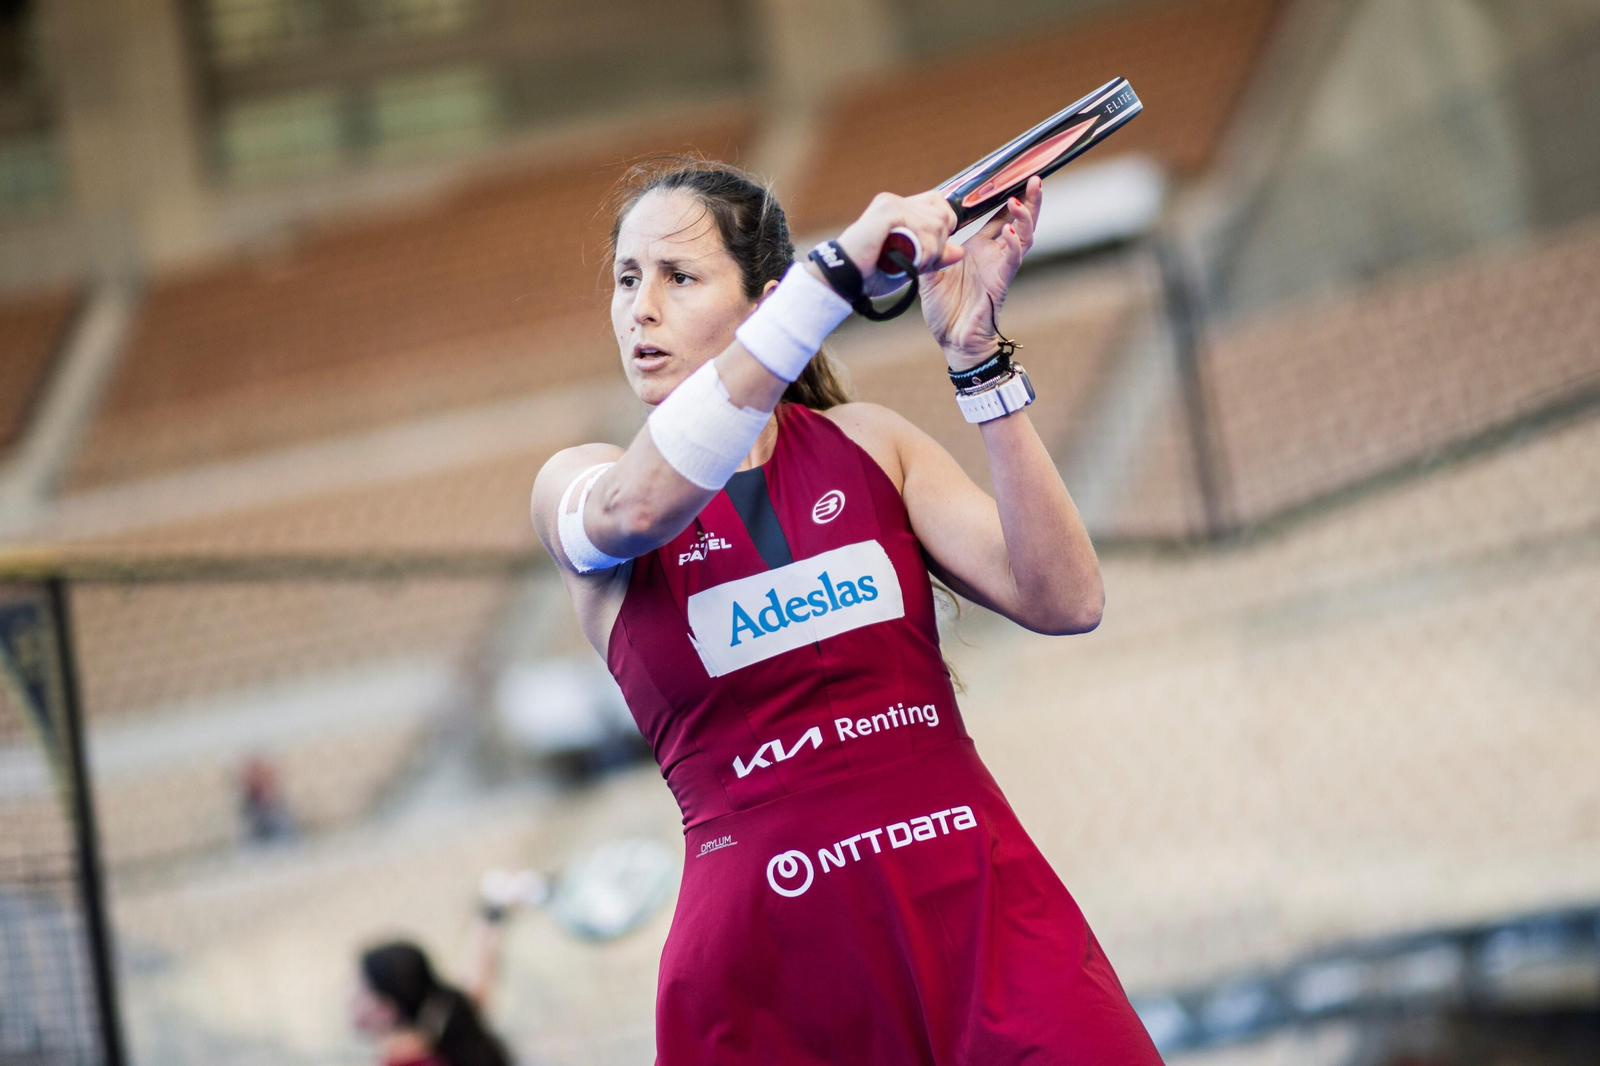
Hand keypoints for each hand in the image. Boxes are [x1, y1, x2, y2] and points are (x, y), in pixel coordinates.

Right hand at [832, 191, 963, 295]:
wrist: (844, 280)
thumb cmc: (870, 273)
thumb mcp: (910, 264)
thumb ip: (935, 255)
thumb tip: (960, 251)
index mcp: (898, 208)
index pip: (938, 202)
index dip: (945, 225)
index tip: (935, 249)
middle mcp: (895, 202)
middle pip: (941, 215)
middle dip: (938, 244)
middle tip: (920, 262)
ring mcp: (890, 205)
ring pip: (935, 224)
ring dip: (930, 251)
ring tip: (910, 263)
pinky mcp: (887, 212)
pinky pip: (922, 229)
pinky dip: (921, 250)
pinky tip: (909, 259)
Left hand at [920, 176, 1040, 369]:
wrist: (953, 341)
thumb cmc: (945, 309)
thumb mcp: (929, 271)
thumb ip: (930, 249)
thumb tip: (920, 227)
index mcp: (978, 249)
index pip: (998, 218)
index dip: (1006, 198)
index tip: (1011, 176)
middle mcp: (994, 254)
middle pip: (1019, 221)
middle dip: (1028, 200)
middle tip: (1034, 178)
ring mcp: (1000, 267)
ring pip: (1023, 236)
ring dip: (1025, 217)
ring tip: (1021, 200)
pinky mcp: (1001, 282)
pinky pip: (1013, 260)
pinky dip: (1015, 245)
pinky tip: (1013, 233)